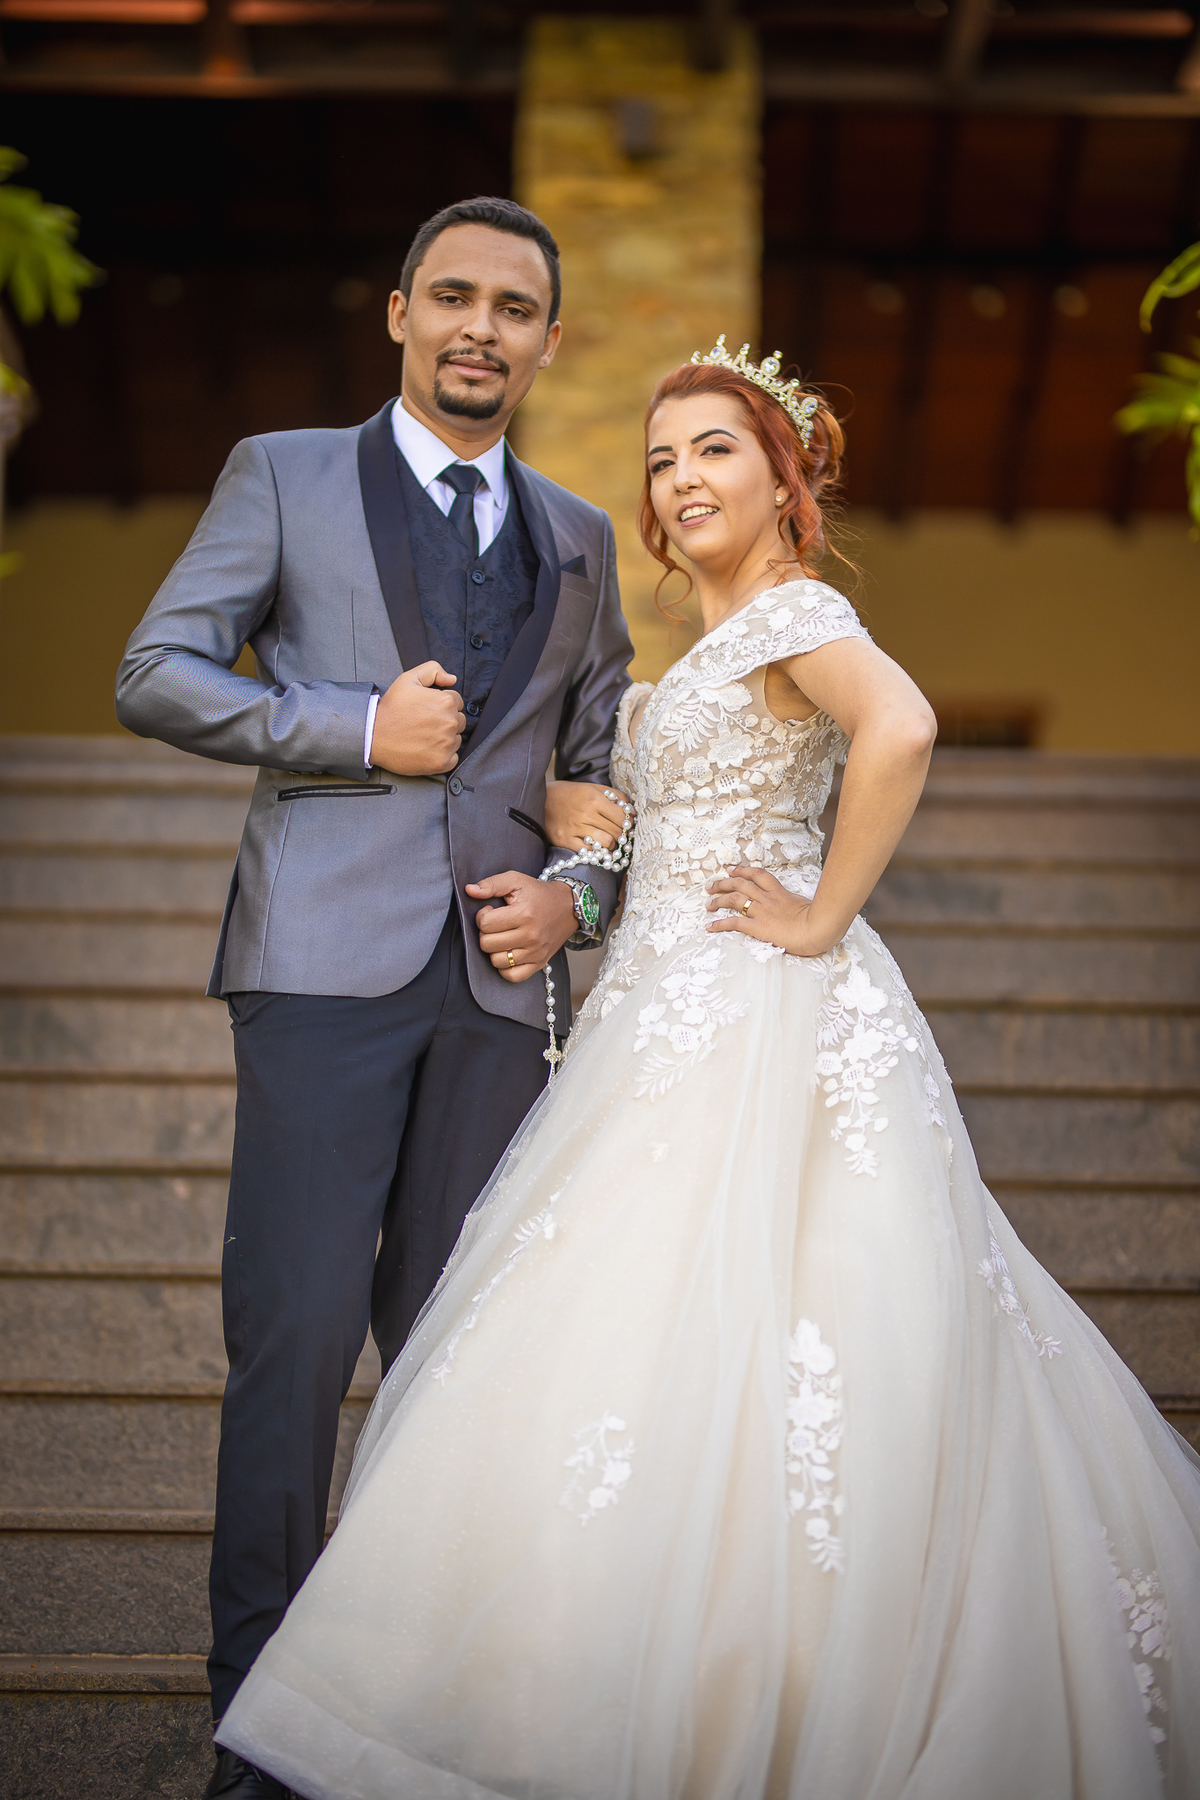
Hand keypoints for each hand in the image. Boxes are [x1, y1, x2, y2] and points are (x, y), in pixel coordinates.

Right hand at [369, 662, 464, 776]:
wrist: (373, 735)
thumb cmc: (390, 709)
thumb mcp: (408, 679)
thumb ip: (433, 670)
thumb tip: (451, 679)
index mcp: (445, 702)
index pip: (457, 702)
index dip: (442, 705)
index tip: (428, 710)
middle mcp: (450, 722)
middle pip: (459, 720)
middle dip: (445, 720)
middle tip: (424, 723)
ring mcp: (446, 744)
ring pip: (456, 739)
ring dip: (445, 738)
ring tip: (423, 736)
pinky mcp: (442, 762)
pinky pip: (453, 757)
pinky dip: (443, 755)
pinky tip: (427, 749)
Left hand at [466, 871, 575, 982]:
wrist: (568, 907)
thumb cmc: (538, 893)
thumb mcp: (516, 880)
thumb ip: (491, 884)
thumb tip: (469, 890)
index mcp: (523, 914)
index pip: (485, 924)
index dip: (482, 916)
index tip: (491, 910)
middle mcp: (530, 936)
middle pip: (487, 944)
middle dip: (485, 933)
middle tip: (496, 924)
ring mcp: (535, 952)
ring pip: (496, 961)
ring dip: (494, 950)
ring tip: (501, 938)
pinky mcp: (539, 963)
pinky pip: (512, 976)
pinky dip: (505, 968)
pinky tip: (507, 953)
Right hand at [544, 780, 633, 852]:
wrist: (540, 800)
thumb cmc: (569, 794)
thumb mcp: (591, 787)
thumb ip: (613, 795)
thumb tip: (632, 810)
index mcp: (594, 798)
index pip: (622, 816)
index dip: (630, 822)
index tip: (629, 824)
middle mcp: (586, 813)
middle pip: (617, 831)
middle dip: (623, 835)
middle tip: (622, 835)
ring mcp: (574, 828)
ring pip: (607, 843)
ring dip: (612, 845)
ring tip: (609, 841)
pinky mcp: (565, 840)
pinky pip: (589, 852)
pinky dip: (596, 852)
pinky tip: (596, 847)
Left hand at [706, 865, 834, 956]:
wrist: (818, 928)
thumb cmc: (817, 919)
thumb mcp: (804, 905)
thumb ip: (794, 904)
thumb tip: (793, 906)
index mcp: (779, 892)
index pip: (757, 875)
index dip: (742, 870)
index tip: (731, 869)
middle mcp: (767, 898)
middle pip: (740, 884)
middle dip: (723, 883)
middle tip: (711, 886)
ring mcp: (761, 911)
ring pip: (734, 899)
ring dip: (718, 900)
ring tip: (707, 904)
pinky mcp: (758, 926)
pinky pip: (734, 923)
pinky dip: (719, 924)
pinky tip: (710, 926)